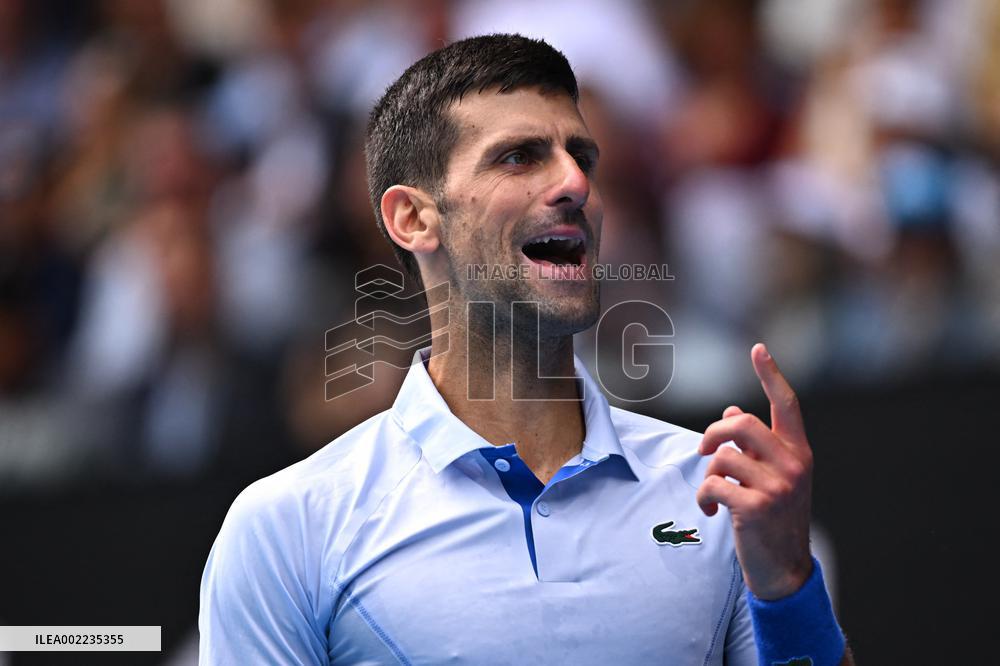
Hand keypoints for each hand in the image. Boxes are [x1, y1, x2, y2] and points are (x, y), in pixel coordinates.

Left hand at [696, 343, 813, 599]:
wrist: (784, 569)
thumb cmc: (773, 517)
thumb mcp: (770, 478)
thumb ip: (755, 446)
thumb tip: (733, 410)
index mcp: (799, 452)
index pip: (787, 404)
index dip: (771, 375)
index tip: (758, 349)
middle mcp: (794, 464)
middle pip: (741, 424)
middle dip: (713, 434)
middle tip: (704, 450)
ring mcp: (778, 486)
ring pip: (723, 456)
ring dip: (709, 473)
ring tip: (714, 492)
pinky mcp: (757, 507)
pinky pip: (713, 484)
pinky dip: (704, 497)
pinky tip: (711, 511)